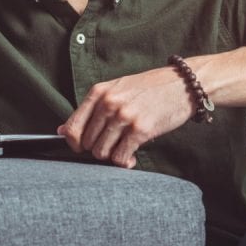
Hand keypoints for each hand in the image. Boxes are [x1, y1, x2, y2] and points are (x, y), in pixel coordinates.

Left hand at [57, 67, 195, 168]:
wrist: (183, 84)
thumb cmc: (150, 88)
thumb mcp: (117, 90)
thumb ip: (91, 109)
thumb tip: (61, 131)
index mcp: (99, 92)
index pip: (72, 127)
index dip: (74, 143)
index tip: (82, 147)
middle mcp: (108, 103)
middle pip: (87, 144)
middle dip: (99, 149)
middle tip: (114, 144)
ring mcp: (124, 116)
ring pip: (102, 153)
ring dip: (112, 156)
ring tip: (124, 149)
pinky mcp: (140, 129)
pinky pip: (120, 157)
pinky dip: (125, 161)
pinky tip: (132, 156)